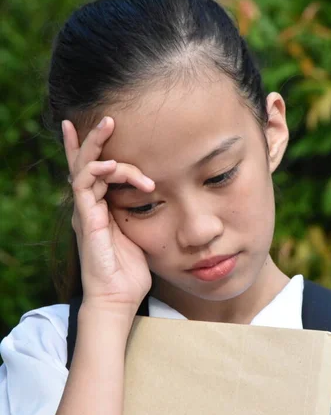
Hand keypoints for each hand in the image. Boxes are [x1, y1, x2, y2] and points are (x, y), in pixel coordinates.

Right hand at [62, 117, 154, 313]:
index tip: (105, 127)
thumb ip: (144, 215)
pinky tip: (114, 164)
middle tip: (107, 117)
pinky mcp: (87, 220)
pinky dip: (98, 170)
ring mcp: (86, 212)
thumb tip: (162, 200)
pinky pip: (85, 186)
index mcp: (102, 209)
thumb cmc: (130, 272)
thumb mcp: (142, 236)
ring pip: (84, 167)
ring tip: (110, 126)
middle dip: (94, 138)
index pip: (95, 172)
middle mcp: (90, 207)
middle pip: (85, 163)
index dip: (95, 150)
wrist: (118, 298)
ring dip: (98, 146)